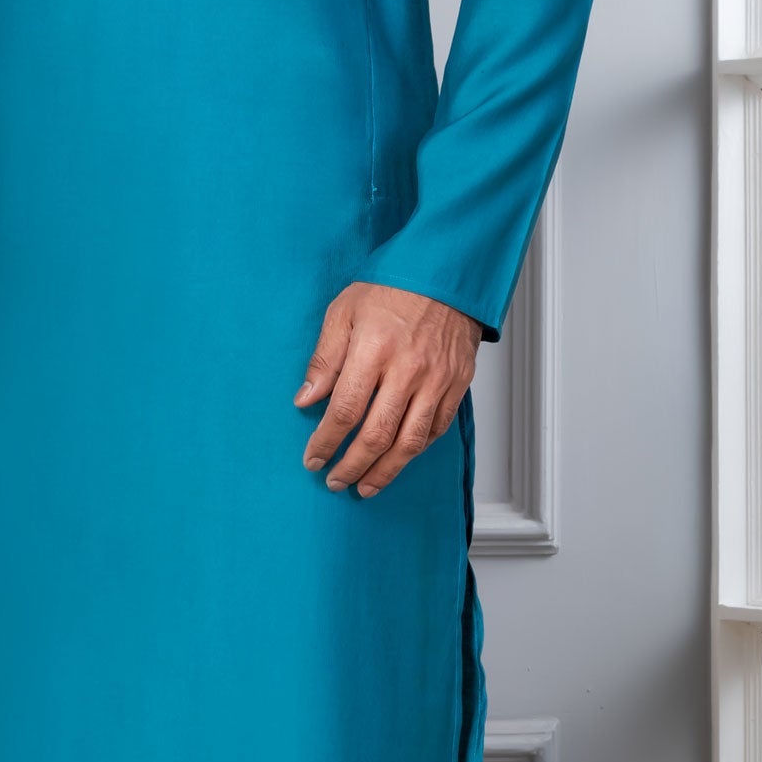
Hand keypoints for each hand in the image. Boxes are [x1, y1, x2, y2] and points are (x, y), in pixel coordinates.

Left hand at [295, 282, 480, 496]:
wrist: (445, 273)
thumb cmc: (391, 289)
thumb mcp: (343, 312)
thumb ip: (324, 359)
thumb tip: (305, 400)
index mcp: (374, 350)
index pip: (345, 410)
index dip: (326, 441)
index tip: (312, 459)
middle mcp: (408, 370)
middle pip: (377, 435)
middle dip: (351, 466)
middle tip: (334, 481)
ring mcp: (437, 380)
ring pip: (410, 442)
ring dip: (384, 471)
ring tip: (364, 487)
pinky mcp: (457, 384)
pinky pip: (436, 429)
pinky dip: (415, 451)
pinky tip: (397, 460)